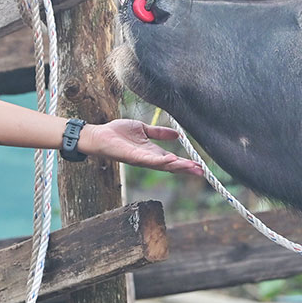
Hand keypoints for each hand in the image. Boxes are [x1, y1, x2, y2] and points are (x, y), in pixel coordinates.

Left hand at [79, 119, 202, 175]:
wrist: (99, 135)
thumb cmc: (118, 133)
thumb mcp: (143, 130)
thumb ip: (159, 133)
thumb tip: (177, 135)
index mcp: (152, 153)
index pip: (173, 160)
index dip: (186, 163)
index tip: (200, 166)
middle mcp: (148, 159)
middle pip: (171, 166)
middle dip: (186, 169)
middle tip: (202, 172)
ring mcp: (141, 160)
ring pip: (163, 165)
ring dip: (178, 166)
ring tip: (192, 167)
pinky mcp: (132, 157)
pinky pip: (149, 160)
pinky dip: (161, 161)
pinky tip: (172, 159)